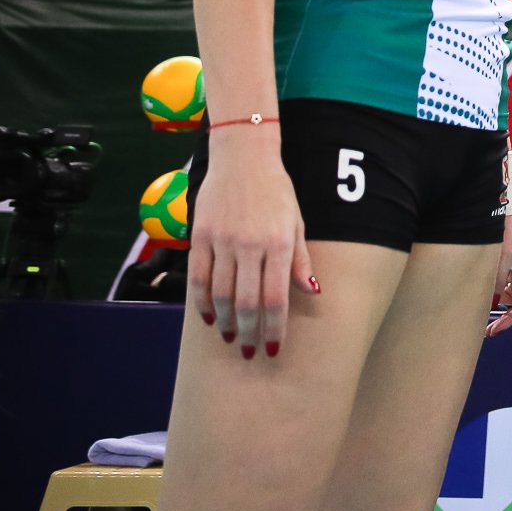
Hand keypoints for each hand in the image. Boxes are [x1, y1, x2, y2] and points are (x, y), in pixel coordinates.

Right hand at [184, 127, 317, 360]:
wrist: (243, 158)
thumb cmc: (277, 192)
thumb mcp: (297, 222)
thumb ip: (301, 260)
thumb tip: (313, 291)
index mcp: (279, 243)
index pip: (276, 297)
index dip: (274, 327)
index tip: (273, 349)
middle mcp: (250, 244)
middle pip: (247, 302)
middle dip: (248, 332)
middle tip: (248, 352)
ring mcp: (222, 240)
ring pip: (220, 294)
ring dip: (224, 321)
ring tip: (229, 337)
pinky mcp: (200, 235)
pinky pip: (198, 277)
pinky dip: (202, 301)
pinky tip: (208, 317)